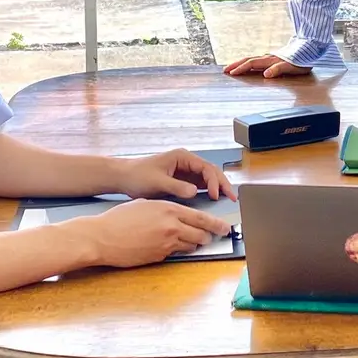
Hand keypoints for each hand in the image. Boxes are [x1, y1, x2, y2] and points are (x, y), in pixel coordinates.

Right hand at [73, 199, 231, 267]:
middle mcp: (171, 227)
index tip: (225, 227)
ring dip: (193, 244)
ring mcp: (166, 244)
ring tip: (191, 241)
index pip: (201, 217)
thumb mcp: (146, 204)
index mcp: (169, 209)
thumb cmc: (119, 218)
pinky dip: (176, 250)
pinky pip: (175, 253)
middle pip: (201, 234)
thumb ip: (165, 208)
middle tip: (212, 236)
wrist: (102, 237)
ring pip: (191, 246)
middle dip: (208, 236)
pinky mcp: (159, 257)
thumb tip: (177, 214)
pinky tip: (166, 246)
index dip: (216, 224)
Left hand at [113, 148, 237, 201]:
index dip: (214, 181)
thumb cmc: (138, 175)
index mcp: (182, 157)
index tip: (216, 195)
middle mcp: (186, 162)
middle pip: (211, 171)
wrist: (124, 177)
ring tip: (229, 199)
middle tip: (232, 198)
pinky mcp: (182, 180)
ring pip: (208, 178)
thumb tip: (195, 192)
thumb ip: (177, 187)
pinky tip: (215, 200)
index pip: (205, 167)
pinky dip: (209, 191)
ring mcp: (185, 170)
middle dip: (222, 184)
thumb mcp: (157, 182)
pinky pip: (200, 185)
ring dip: (218, 187)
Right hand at [224, 53, 309, 78]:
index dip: (241, 68)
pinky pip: (257, 60)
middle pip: (248, 60)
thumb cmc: (302, 61)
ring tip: (231, 68)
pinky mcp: (273, 58)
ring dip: (240, 63)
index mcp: (271, 60)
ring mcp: (270, 57)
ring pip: (251, 59)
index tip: (231, 73)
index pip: (252, 64)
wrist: (310, 49)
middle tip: (225, 70)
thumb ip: (279, 69)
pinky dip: (248, 62)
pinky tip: (247, 65)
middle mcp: (268, 58)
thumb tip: (266, 74)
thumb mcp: (292, 67)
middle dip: (236, 65)